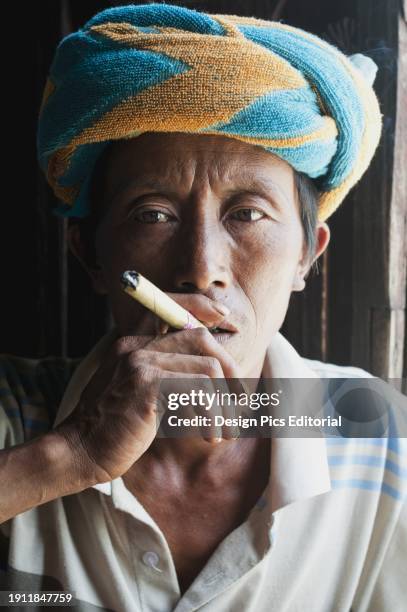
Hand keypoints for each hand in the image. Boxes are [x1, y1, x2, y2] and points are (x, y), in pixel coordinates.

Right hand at [55, 294, 242, 483]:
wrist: (80, 452)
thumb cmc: (114, 428)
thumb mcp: (138, 393)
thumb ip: (164, 376)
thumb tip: (211, 375)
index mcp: (132, 343)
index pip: (173, 309)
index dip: (203, 308)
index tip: (227, 319)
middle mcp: (136, 346)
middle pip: (199, 338)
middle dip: (229, 368)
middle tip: (239, 400)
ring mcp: (140, 363)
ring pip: (207, 370)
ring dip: (223, 405)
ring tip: (224, 431)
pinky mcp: (147, 387)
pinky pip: (198, 393)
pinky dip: (212, 417)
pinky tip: (209, 437)